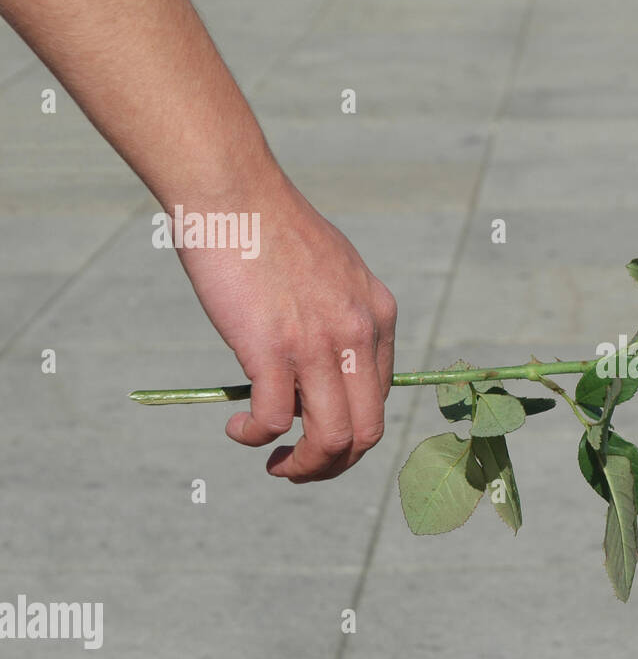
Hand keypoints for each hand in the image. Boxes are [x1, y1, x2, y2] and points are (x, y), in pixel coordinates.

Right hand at [177, 171, 396, 481]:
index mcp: (378, 315)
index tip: (317, 428)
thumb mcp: (332, 271)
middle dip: (336, 462)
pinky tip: (239, 430)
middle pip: (367, 430)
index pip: (381, 396)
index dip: (351, 426)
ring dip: (305, 466)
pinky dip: (256, 437)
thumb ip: (337, 317)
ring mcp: (319, 344)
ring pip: (332, 439)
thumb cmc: (272, 228)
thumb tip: (319, 366)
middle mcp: (359, 334)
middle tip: (300, 466)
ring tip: (276, 465)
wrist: (235, 191)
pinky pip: (273, 421)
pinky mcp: (273, 349)